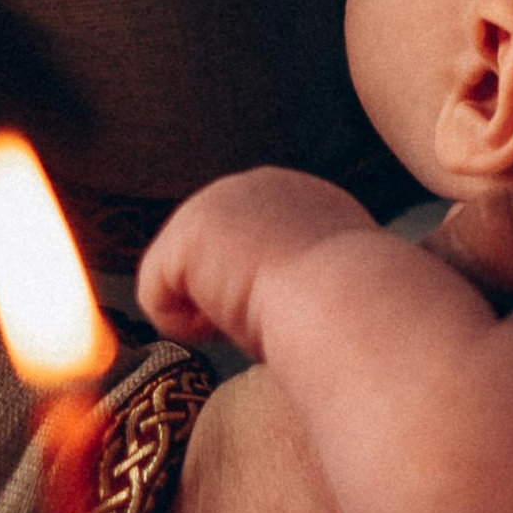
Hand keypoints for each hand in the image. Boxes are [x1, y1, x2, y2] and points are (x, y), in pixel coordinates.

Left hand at [137, 165, 367, 350]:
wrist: (352, 303)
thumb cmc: (356, 315)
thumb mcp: (334, 284)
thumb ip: (304, 275)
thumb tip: (291, 308)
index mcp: (303, 197)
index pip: (254, 246)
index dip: (262, 293)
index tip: (291, 316)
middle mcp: (258, 185)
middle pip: (210, 259)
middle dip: (230, 298)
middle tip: (272, 320)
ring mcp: (218, 200)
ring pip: (182, 279)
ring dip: (212, 315)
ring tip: (255, 319)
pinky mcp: (186, 230)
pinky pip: (156, 296)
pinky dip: (183, 326)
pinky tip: (223, 324)